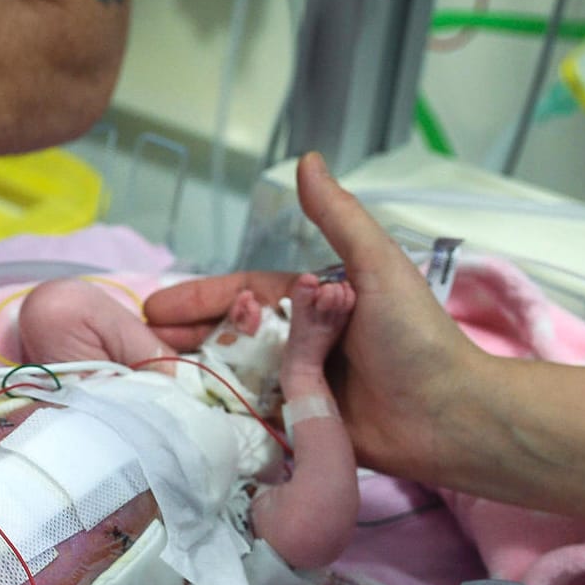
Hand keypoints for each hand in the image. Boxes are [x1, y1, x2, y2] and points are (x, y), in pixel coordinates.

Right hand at [147, 154, 482, 480]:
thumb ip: (337, 218)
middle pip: (229, 336)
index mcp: (316, 303)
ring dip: (194, 373)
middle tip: (138, 345)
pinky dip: (220, 410)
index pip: (244, 295)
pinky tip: (182, 410)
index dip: (199, 300)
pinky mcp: (300, 425)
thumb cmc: (416, 336)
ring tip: (150, 376)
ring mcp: (298, 386)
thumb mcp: (376, 265)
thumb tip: (306, 160)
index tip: (155, 308)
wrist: (446, 413)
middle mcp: (302, 342)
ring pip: (234, 375)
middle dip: (184, 338)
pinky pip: (252, 415)